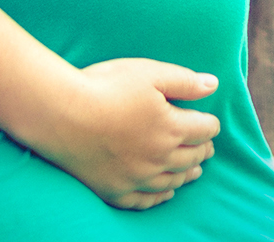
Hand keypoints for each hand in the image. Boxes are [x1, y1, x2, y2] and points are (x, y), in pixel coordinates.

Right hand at [18, 58, 220, 209]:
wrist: (61, 115)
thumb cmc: (104, 87)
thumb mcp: (149, 73)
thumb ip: (184, 81)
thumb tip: (212, 85)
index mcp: (172, 127)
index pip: (205, 129)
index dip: (210, 124)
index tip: (209, 122)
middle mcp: (160, 157)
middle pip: (192, 157)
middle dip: (203, 150)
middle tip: (206, 146)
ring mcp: (138, 177)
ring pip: (174, 181)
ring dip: (188, 174)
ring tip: (195, 170)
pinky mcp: (116, 190)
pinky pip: (147, 200)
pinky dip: (161, 196)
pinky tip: (166, 192)